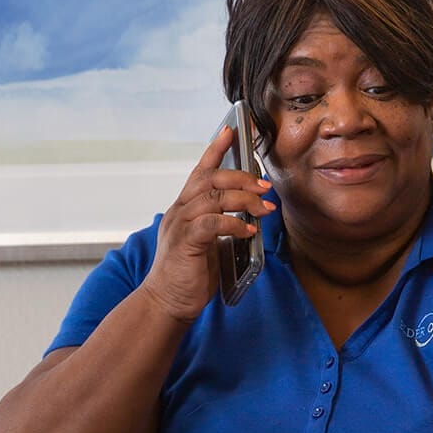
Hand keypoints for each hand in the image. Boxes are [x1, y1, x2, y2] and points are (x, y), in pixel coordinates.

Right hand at [140, 126, 274, 322]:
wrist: (167, 302)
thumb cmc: (189, 273)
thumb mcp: (209, 243)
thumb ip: (222, 224)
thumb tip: (252, 213)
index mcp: (184, 208)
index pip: (199, 170)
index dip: (215, 149)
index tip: (231, 130)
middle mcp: (180, 211)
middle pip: (210, 179)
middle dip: (242, 178)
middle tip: (265, 187)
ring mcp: (180, 226)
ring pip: (213, 197)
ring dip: (244, 200)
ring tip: (265, 209)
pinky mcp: (185, 243)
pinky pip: (211, 223)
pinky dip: (233, 223)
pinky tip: (248, 230)